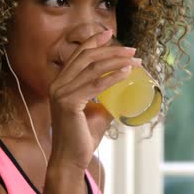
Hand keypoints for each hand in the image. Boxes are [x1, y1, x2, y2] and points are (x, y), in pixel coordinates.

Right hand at [48, 29, 141, 169]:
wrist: (71, 159)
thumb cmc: (82, 137)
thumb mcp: (96, 112)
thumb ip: (105, 98)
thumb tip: (123, 91)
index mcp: (60, 83)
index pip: (77, 55)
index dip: (93, 42)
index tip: (109, 33)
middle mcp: (57, 85)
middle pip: (86, 58)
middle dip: (111, 50)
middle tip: (132, 50)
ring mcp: (60, 93)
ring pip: (92, 69)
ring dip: (116, 62)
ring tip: (135, 61)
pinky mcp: (68, 103)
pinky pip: (95, 85)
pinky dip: (112, 77)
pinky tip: (126, 73)